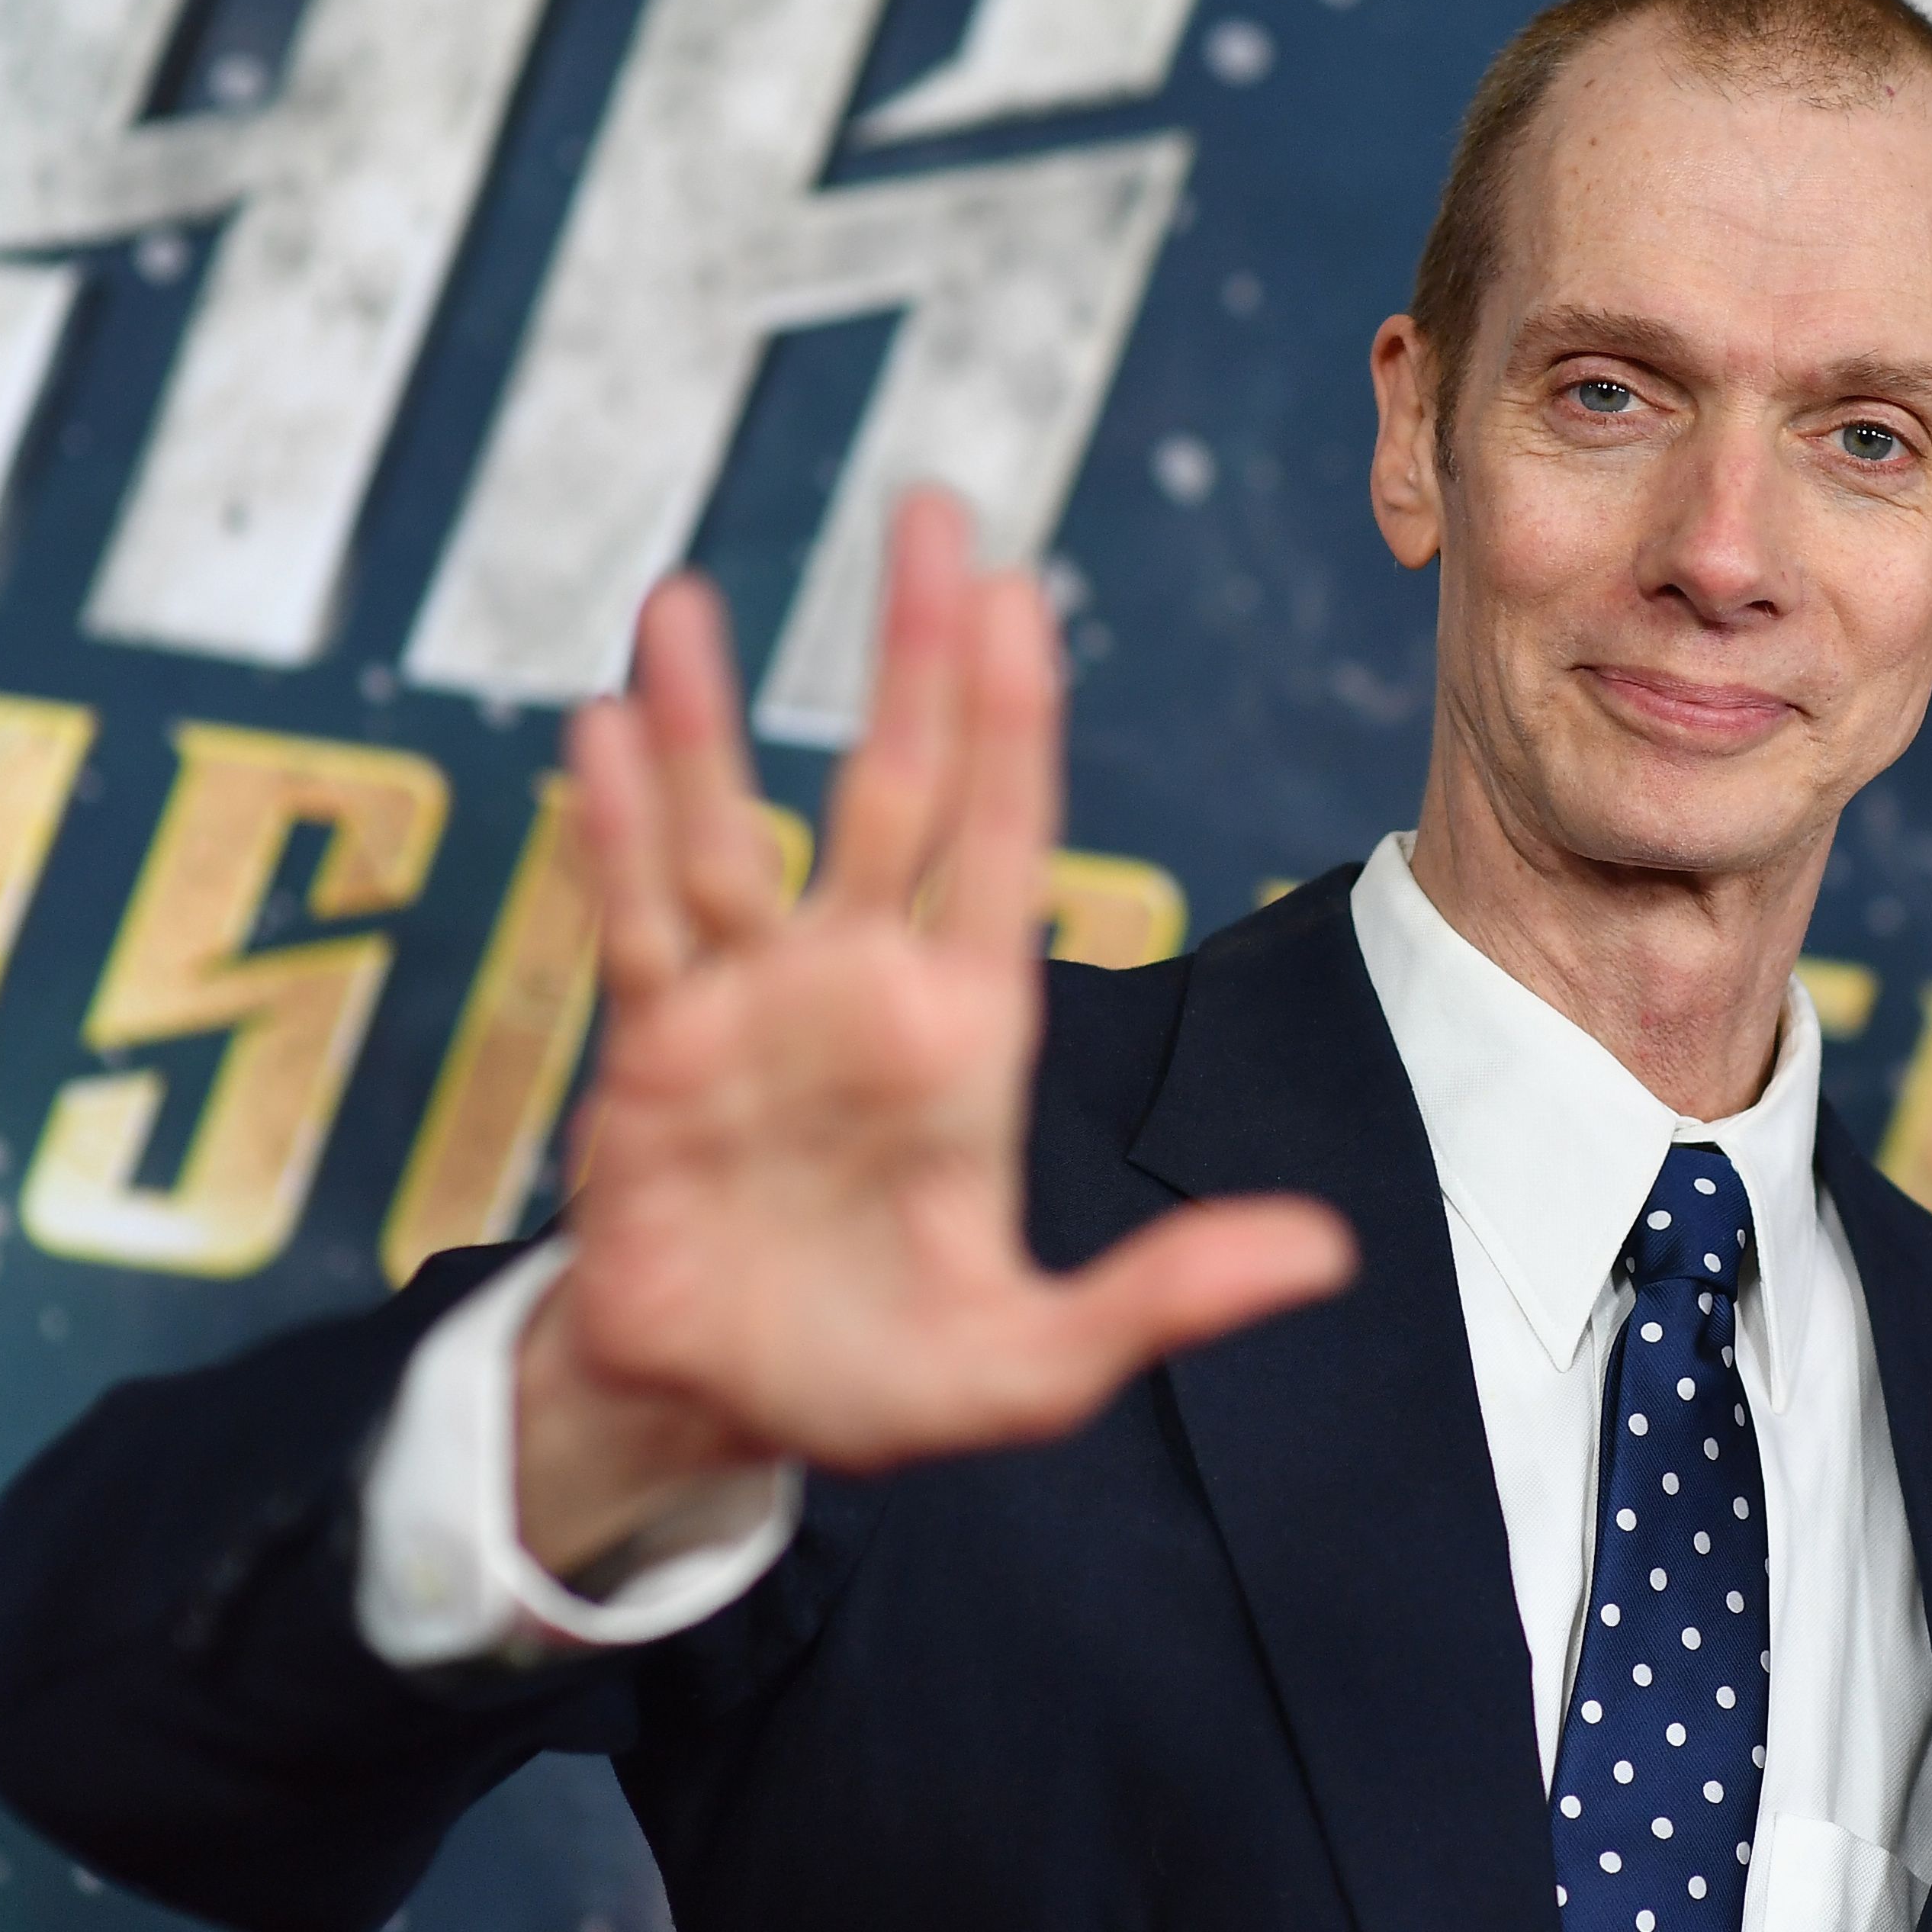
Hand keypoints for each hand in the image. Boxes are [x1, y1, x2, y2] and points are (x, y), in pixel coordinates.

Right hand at [512, 491, 1354, 1578]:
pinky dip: (618, 834)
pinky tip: (604, 734)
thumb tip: (1328, 1254)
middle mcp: (864, 988)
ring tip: (686, 604)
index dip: (1017, 721)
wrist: (726, 1417)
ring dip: (709, 725)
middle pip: (894, 788)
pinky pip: (636, 923)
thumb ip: (1169, 1295)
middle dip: (912, 658)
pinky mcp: (653, 1050)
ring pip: (735, 833)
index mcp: (970, 1032)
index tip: (1020, 596)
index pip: (1004, 843)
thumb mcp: (1040, 1362)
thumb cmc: (883, 1379)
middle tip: (928, 514)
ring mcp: (753, 1006)